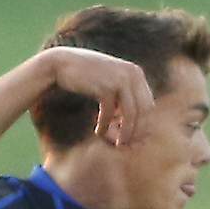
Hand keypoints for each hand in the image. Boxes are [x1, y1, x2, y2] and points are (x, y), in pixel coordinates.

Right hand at [33, 46, 158, 148]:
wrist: (61, 62)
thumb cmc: (86, 77)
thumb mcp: (110, 85)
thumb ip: (125, 99)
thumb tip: (139, 125)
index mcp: (136, 73)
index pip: (148, 106)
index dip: (144, 126)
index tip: (137, 141)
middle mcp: (132, 74)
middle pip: (143, 112)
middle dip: (137, 132)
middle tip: (128, 146)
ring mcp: (120, 79)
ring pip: (130, 116)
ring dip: (124, 133)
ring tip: (117, 145)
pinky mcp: (106, 87)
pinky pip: (109, 114)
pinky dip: (104, 126)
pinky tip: (98, 133)